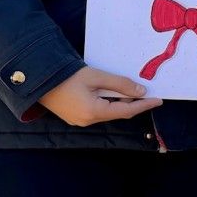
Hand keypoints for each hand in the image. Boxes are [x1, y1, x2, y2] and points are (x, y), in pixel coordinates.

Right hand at [37, 66, 162, 125]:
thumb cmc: (66, 75)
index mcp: (93, 112)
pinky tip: (108, 92)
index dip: (144, 105)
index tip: (159, 100)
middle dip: (131, 102)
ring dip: (118, 102)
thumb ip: (120, 84)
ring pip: (107, 112)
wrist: (37, 78)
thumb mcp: (96, 76)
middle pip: (116, 112)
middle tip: (143, 90)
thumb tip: (141, 92)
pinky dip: (106, 103)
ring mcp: (79, 121)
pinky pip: (96, 111)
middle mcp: (87, 120)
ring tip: (125, 89)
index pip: (126, 111)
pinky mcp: (74, 117)